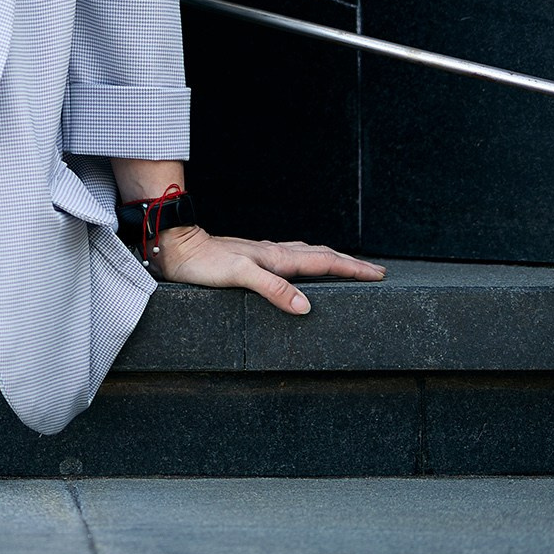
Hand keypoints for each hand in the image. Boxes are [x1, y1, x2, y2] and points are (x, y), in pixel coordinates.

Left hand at [150, 225, 384, 313]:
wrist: (176, 246)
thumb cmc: (203, 262)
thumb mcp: (239, 276)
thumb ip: (272, 289)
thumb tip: (305, 307)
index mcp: (277, 258)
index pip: (324, 263)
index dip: (352, 269)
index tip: (378, 273)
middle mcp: (273, 253)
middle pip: (321, 256)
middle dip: (349, 263)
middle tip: (374, 270)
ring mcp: (263, 254)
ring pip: (306, 254)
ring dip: (330, 259)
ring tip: (346, 264)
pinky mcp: (250, 258)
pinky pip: (290, 257)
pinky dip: (307, 260)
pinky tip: (299, 264)